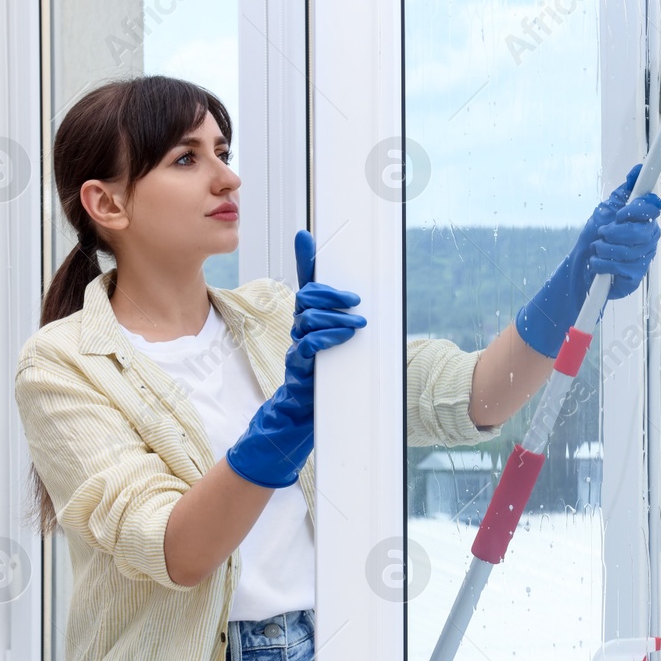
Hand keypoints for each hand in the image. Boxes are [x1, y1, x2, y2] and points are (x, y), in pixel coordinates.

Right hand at [225, 231, 366, 487]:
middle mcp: (300, 331)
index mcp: (309, 324)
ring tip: (356, 324)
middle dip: (331, 294)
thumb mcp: (340, 355)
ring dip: (334, 317)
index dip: (305, 259)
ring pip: (308, 318)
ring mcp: (297, 349)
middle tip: (354, 301)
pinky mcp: (299, 369)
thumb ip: (346, 332)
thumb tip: (363, 316)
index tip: (306, 235)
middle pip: (308, 298)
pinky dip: (324, 339)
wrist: (299, 425)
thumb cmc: (323, 388)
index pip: (307, 285)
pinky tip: (340, 340)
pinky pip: (307, 346)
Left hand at [514, 164, 660, 357]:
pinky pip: (619, 268)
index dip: (634, 211)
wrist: (580, 264)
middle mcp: (649, 240)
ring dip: (603, 249)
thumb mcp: (608, 208)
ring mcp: (643, 260)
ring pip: (627, 251)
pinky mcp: (634, 279)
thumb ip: (625, 191)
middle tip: (602, 233)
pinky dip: (601, 264)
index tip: (619, 214)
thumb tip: (638, 170)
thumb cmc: (596, 235)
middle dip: (614, 232)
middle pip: (640, 232)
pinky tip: (597, 263)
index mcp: (646, 221)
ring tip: (597, 249)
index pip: (652, 208)